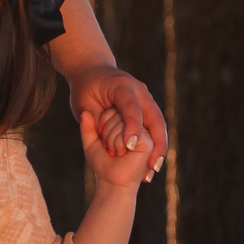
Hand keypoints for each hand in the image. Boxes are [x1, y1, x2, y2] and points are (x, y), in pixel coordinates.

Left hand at [67, 63, 166, 183]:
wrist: (94, 72)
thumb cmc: (86, 89)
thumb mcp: (82, 103)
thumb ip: (91, 120)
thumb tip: (96, 130)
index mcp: (122, 86)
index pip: (131, 108)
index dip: (132, 127)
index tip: (130, 146)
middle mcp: (140, 91)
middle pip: (155, 118)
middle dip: (157, 143)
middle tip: (152, 167)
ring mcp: (146, 99)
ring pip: (159, 125)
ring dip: (160, 148)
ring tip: (152, 171)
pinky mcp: (147, 108)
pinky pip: (155, 128)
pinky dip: (156, 145)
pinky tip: (150, 164)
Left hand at [80, 110, 153, 188]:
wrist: (111, 183)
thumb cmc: (103, 162)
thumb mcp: (91, 142)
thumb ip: (87, 127)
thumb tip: (85, 114)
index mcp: (128, 118)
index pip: (112, 108)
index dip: (103, 123)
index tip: (102, 142)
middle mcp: (140, 121)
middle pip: (118, 112)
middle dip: (107, 132)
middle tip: (109, 149)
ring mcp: (146, 130)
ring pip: (123, 120)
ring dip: (112, 139)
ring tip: (115, 152)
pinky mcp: (149, 139)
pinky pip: (129, 131)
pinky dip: (118, 143)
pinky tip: (121, 153)